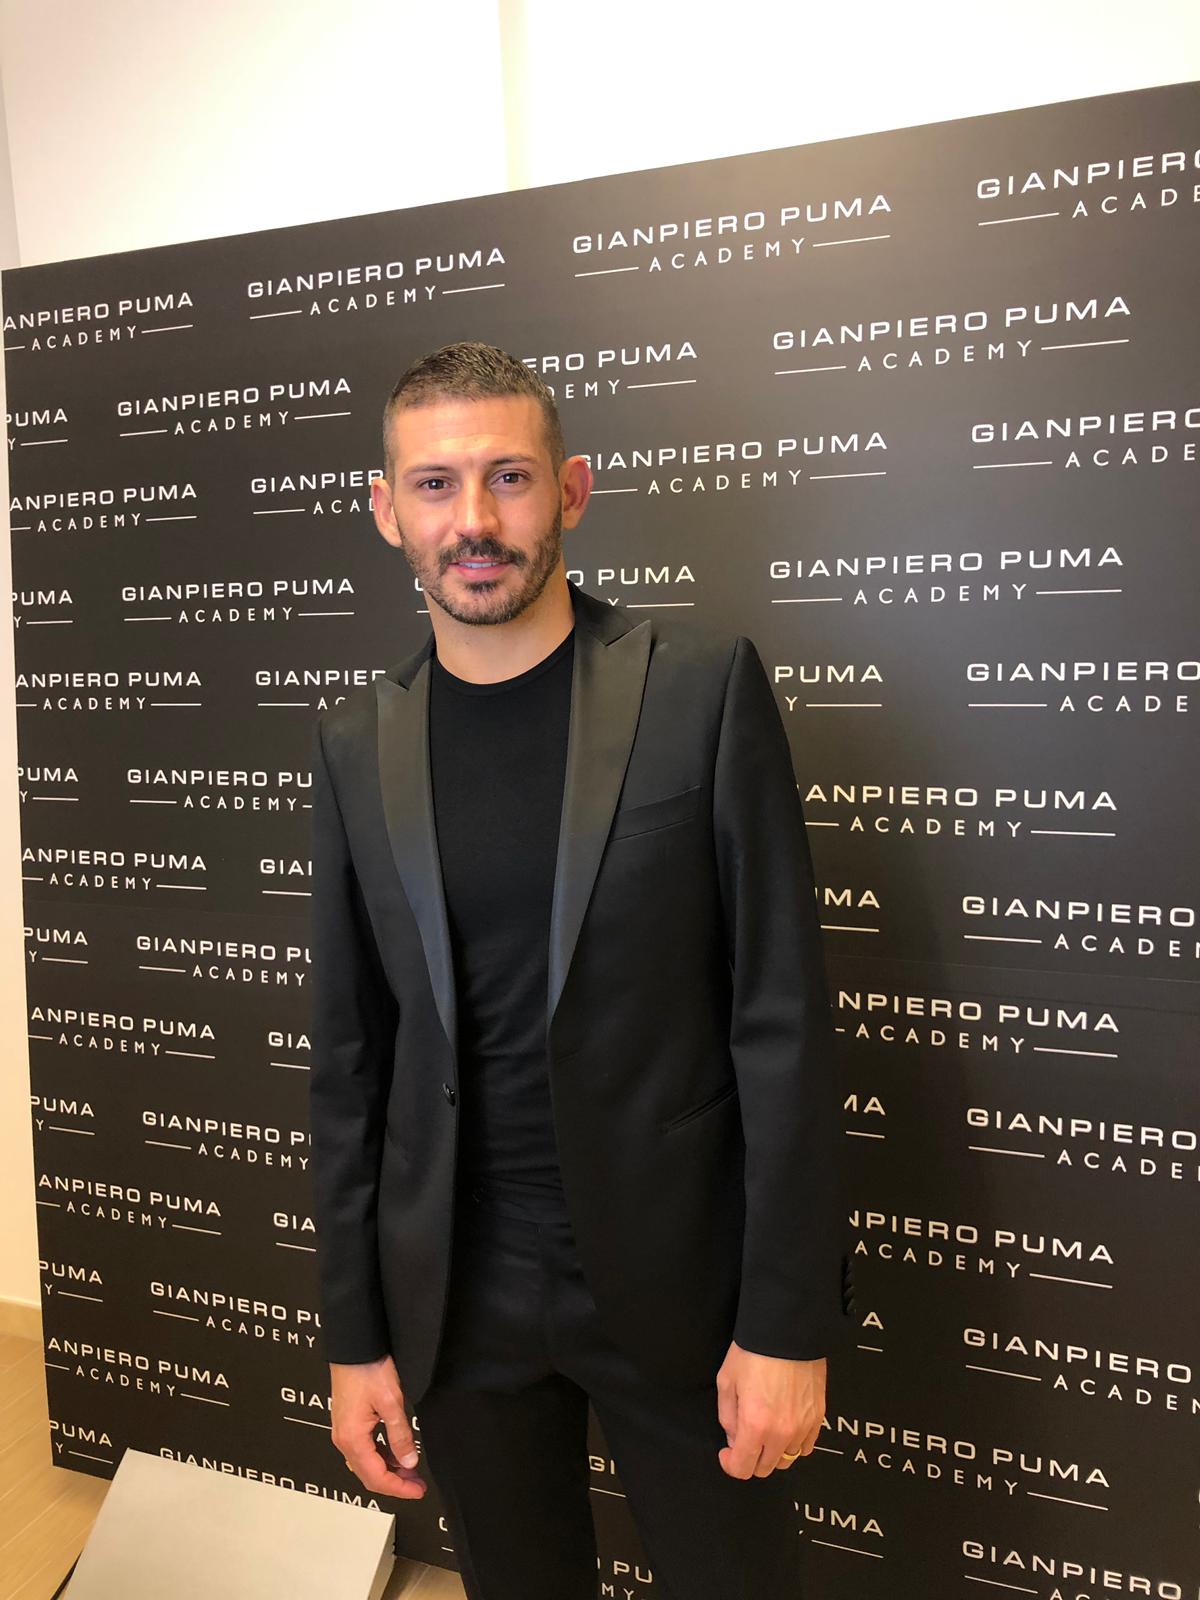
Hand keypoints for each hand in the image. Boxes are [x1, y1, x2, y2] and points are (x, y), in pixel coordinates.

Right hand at [330, 1354, 426, 1498]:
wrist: (354, 1347)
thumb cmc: (368, 1369)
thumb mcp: (391, 1402)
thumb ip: (400, 1435)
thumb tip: (409, 1462)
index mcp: (352, 1439)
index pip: (376, 1478)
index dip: (399, 1488)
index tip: (417, 1490)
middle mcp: (343, 1439)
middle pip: (369, 1475)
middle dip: (395, 1483)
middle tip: (417, 1484)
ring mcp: (343, 1431)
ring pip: (366, 1464)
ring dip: (389, 1470)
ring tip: (411, 1470)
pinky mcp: (347, 1422)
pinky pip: (364, 1449)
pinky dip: (381, 1456)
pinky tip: (396, 1453)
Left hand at [715, 1340, 825, 1478]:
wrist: (786, 1330)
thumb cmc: (755, 1351)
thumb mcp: (726, 1382)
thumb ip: (727, 1417)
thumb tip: (734, 1436)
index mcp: (755, 1425)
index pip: (743, 1468)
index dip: (730, 1464)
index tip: (727, 1454)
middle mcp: (782, 1431)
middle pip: (765, 1468)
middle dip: (750, 1458)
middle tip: (744, 1437)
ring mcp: (803, 1426)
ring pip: (787, 1459)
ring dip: (773, 1451)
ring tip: (765, 1429)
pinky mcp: (818, 1417)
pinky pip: (806, 1446)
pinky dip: (793, 1443)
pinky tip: (784, 1426)